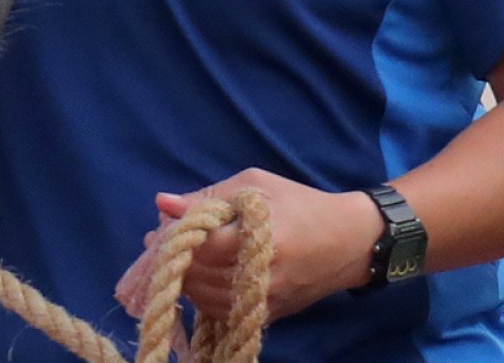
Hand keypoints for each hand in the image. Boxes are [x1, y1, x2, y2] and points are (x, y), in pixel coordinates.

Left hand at [114, 170, 380, 325]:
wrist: (347, 242)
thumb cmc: (298, 203)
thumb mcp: (255, 185)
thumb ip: (208, 196)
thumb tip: (163, 204)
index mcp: (262, 239)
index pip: (204, 247)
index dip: (174, 239)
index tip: (156, 230)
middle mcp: (264, 278)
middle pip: (201, 278)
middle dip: (175, 261)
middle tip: (161, 243)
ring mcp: (267, 302)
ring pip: (207, 301)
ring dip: (186, 281)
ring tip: (179, 258)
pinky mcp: (270, 317)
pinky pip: (223, 313)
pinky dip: (204, 297)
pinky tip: (200, 277)